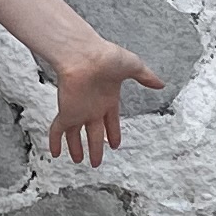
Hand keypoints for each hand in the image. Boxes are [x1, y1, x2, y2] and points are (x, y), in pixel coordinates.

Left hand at [47, 40, 160, 163]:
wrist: (84, 54)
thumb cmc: (106, 57)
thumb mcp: (133, 66)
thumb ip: (146, 76)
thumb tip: (161, 83)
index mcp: (108, 99)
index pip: (111, 121)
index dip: (113, 133)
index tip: (114, 144)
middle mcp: (93, 107)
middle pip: (94, 133)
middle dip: (95, 147)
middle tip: (95, 161)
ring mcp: (78, 110)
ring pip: (75, 135)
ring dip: (76, 149)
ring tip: (78, 161)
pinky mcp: (66, 112)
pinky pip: (58, 131)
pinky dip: (55, 142)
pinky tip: (54, 153)